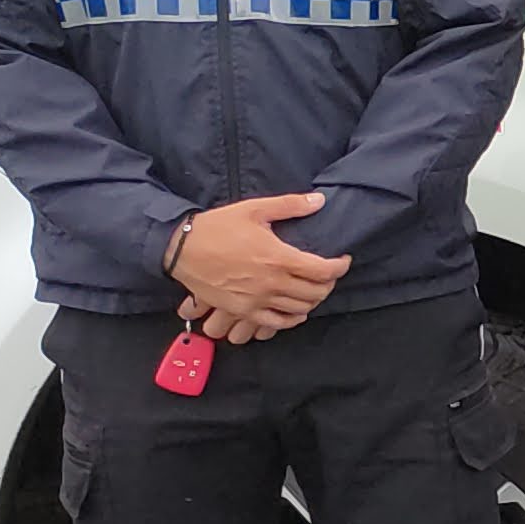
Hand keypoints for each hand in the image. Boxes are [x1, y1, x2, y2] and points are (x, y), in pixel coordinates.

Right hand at [170, 193, 346, 341]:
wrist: (181, 249)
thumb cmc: (217, 227)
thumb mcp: (254, 209)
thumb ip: (290, 205)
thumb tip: (320, 200)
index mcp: (278, 258)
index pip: (323, 271)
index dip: (339, 267)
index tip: (343, 260)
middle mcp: (271, 283)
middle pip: (316, 293)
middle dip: (328, 284)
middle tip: (328, 274)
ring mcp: (257, 300)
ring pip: (299, 309)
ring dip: (313, 300)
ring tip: (313, 288)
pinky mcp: (243, 311)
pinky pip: (276, 323)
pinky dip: (292, 319)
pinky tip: (295, 310)